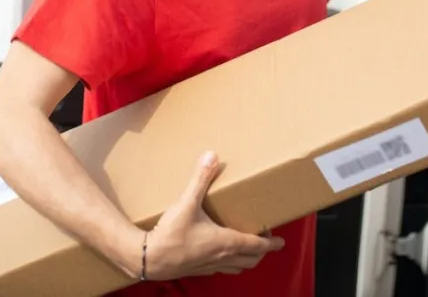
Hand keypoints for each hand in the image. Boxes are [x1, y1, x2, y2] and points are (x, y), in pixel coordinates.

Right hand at [142, 151, 284, 278]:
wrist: (147, 259)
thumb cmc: (169, 234)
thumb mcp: (186, 203)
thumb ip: (200, 179)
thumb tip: (211, 156)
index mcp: (225, 242)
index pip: (256, 245)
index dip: (271, 243)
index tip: (281, 241)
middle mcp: (221, 258)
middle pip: (250, 260)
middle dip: (261, 252)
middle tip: (266, 241)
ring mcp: (209, 267)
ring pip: (237, 267)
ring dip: (246, 259)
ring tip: (248, 248)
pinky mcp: (197, 270)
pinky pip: (221, 270)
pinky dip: (229, 263)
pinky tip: (221, 254)